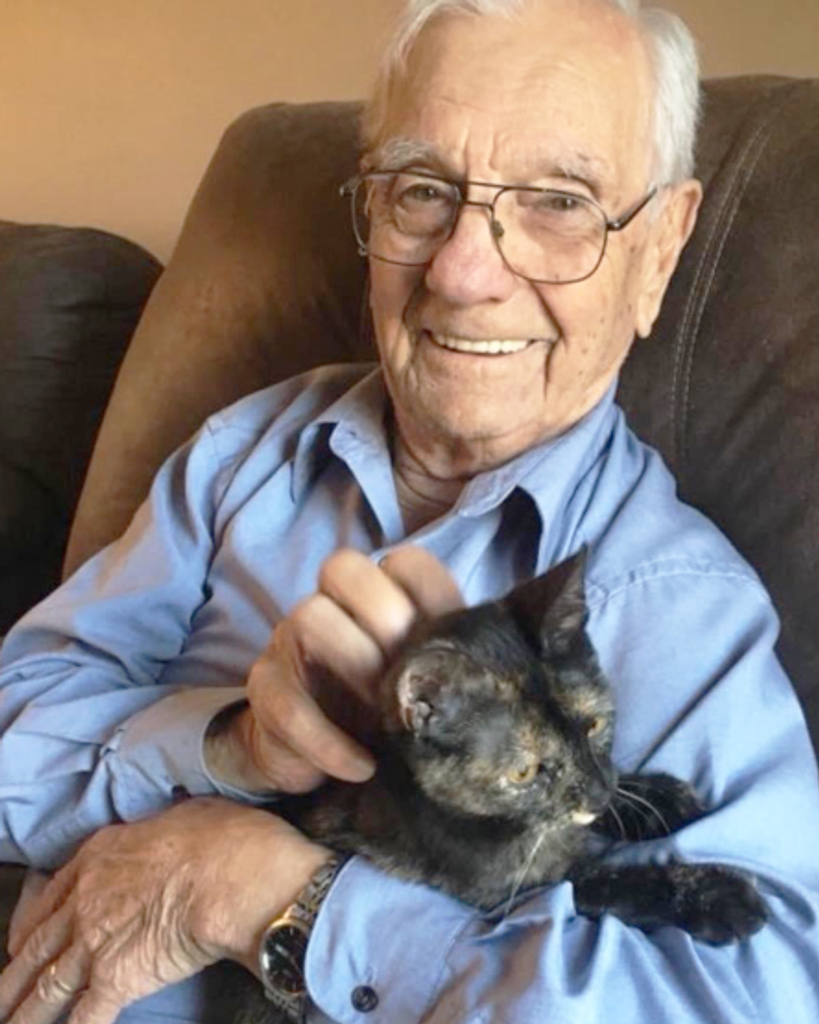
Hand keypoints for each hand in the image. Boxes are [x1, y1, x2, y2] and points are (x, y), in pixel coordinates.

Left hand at [0, 797, 330, 1023]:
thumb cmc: (220, 837)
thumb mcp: (183, 814)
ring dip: (27, 1013)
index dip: (33, 922)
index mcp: (99, 855)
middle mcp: (84, 900)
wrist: (230, 875)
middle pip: (37, 945)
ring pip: (47, 987)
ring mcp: (93, 943)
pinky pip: (84, 1017)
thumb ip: (163, 831)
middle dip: (14, 976)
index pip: (51, 894)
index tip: (23, 939)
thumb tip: (179, 831)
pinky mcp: (115, 980)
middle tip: (1, 995)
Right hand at [205, 545, 461, 792]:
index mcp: (379, 598)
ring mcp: (290, 642)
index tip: (452, 644)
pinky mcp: (266, 691)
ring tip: (385, 718)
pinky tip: (362, 767)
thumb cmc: (390, 713)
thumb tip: (519, 668)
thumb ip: (456, 663)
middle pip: (343, 567)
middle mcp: (332, 606)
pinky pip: (286, 702)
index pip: (403, 562)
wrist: (328, 762)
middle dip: (385, 614)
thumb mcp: (426, 687)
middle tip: (411, 672)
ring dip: (356, 666)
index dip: (430, 594)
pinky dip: (328, 741)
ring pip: (309, 617)